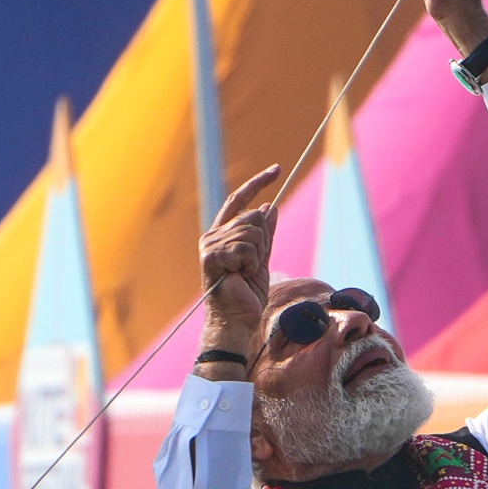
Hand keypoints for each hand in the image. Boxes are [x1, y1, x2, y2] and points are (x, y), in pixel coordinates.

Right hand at [198, 165, 279, 365]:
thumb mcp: (261, 259)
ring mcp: (210, 245)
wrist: (236, 319)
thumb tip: (270, 207)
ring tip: (245, 273)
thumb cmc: (247, 295)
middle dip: (263, 242)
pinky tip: (240, 276)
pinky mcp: (211, 255)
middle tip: (252, 266)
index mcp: (222, 234)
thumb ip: (265, 234)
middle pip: (252, 217)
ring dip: (257, 255)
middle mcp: (212, 235)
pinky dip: (251, 264)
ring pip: (251, 231)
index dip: (258, 183)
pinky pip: (246, 248)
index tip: (277, 169)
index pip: (239, 200)